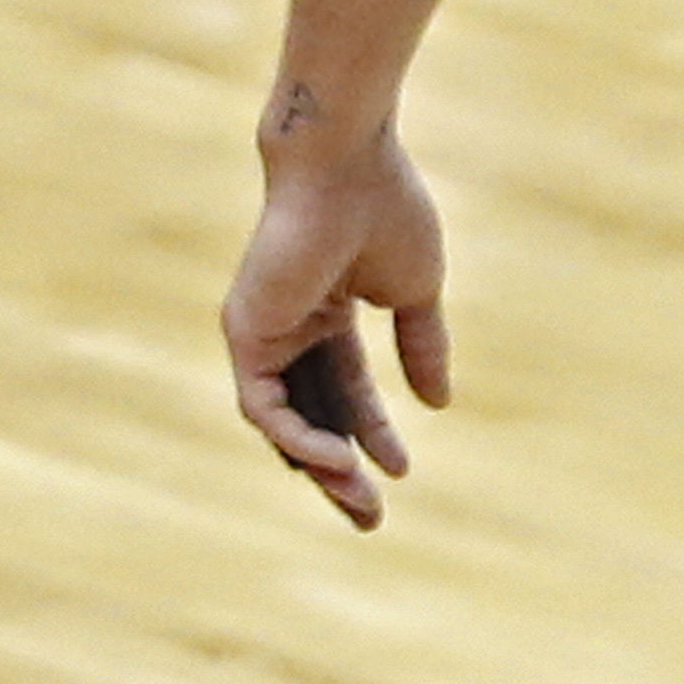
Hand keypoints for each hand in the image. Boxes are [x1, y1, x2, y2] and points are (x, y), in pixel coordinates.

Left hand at [222, 126, 451, 530]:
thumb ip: (422, 346)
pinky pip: (265, 405)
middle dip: (342, 468)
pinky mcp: (245, 334)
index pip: (346, 389)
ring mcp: (262, 334)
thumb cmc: (386, 210)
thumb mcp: (416, 291)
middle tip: (370, 517)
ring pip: (286, 420)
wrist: (347, 165)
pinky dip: (299, 435)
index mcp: (328, 313)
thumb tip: (438, 404)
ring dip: (321, 466)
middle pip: (313, 414)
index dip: (375, 431)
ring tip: (360, 501)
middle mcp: (289, 328)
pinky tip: (337, 459)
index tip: (404, 469)